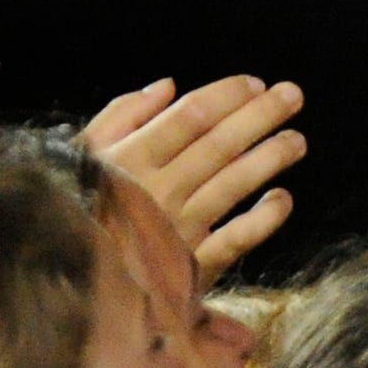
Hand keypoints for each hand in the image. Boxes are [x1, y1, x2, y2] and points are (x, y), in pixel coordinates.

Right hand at [85, 75, 305, 285]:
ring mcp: (179, 228)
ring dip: (269, 159)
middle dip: (260, 116)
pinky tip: (283, 198)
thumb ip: (122, 115)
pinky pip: (235, 239)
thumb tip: (168, 86)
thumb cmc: (77, 207)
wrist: (70, 282)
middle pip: (220, 144)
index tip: (255, 85)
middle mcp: (160, 189)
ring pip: (233, 185)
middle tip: (293, 96)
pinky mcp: (191, 265)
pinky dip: (263, 219)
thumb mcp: (84, 154)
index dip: (227, 96)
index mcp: (133, 157)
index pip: (191, 116)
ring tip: (297, 141)